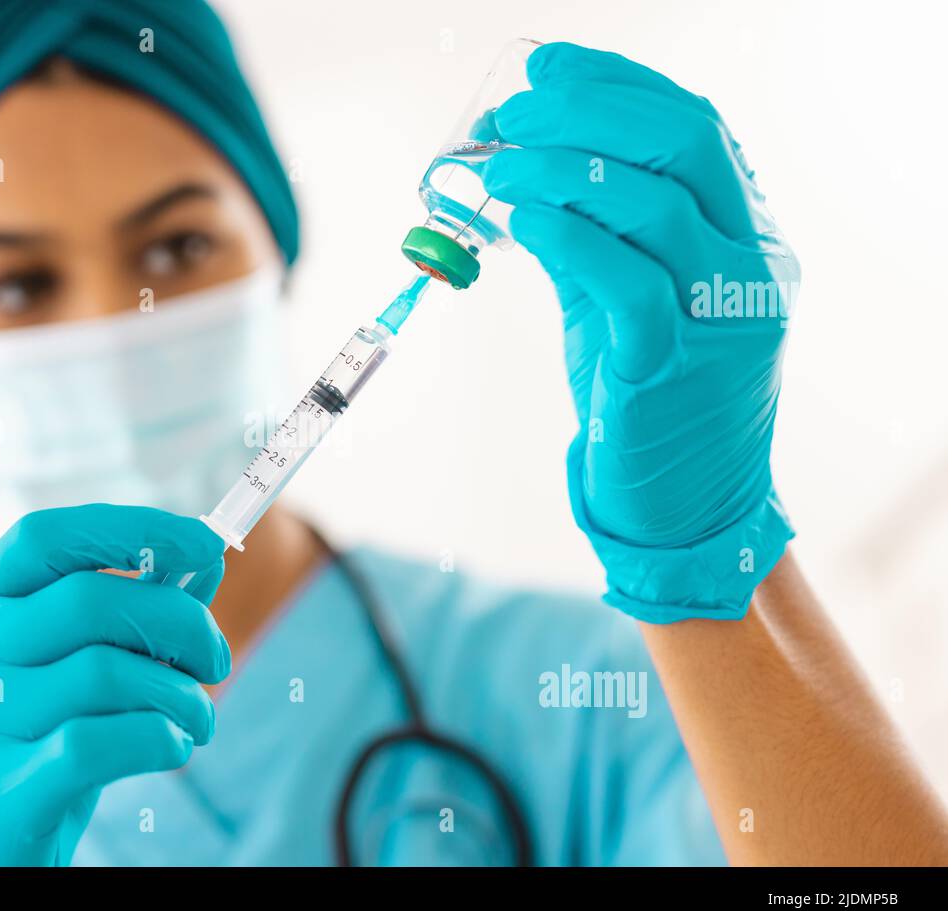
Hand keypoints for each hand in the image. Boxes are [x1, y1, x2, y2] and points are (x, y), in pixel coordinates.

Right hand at [0, 504, 228, 865]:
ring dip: (179, 692)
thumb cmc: (17, 764)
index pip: (41, 539)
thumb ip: (112, 626)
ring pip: (103, 671)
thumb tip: (199, 568)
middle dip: (179, 622)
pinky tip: (171, 749)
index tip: (203, 544)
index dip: (129, 528)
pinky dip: (158, 737)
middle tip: (215, 660)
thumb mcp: (54, 685)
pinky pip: (97, 743)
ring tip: (197, 718)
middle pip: (88, 601)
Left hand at [482, 42, 796, 622]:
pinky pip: (625, 282)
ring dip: (561, 169)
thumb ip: (589, 233)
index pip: (692, 126)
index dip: (615, 84)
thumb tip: (518, 166)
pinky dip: (567, 237)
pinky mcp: (673, 367)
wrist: (681, 506)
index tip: (543, 68)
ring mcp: (720, 316)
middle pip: (683, 145)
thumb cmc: (647, 393)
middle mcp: (749, 265)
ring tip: (497, 167)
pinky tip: (520, 221)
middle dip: (589, 110)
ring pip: (654, 205)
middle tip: (515, 110)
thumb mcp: (620, 296)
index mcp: (745, 236)